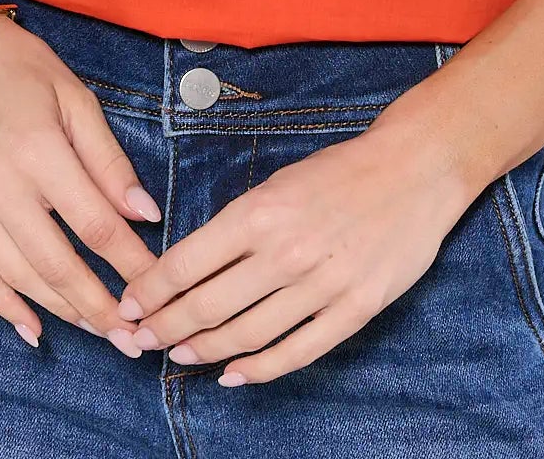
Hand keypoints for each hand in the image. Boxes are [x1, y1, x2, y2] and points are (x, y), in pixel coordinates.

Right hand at [0, 0, 161, 349]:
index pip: (95, 224)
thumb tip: (144, 214)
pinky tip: (32, 329)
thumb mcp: (75, 98)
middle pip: (55, 263)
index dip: (129, 263)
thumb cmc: (17, 66)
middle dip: (99, 307)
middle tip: (132, 338)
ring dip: (60, 310)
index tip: (156, 289)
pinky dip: (4, 305)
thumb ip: (109, 161)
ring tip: (97, 331)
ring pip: (17, 275)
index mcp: (37, 150)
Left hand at [113, 110, 472, 384]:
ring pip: (245, 335)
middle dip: (165, 327)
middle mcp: (285, 251)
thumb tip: (191, 266)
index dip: (150, 291)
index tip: (128, 306)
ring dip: (203, 350)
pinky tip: (232, 374)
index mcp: (261, 211)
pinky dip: (256, 370)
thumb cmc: (342, 171)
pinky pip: (295, 353)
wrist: (414, 169)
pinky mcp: (354, 310)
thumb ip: (238, 225)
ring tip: (180, 354)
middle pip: (207, 306)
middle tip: (141, 339)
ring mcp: (321, 285)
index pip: (186, 263)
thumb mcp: (279, 182)